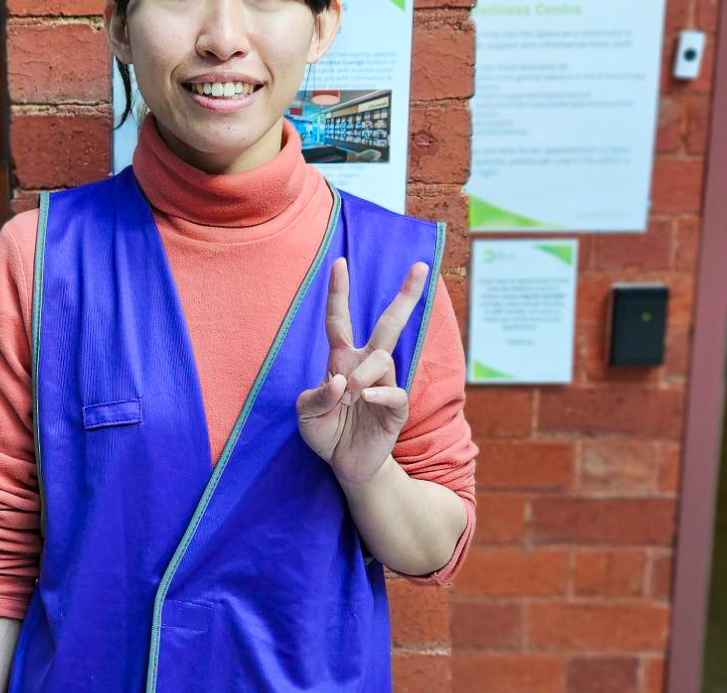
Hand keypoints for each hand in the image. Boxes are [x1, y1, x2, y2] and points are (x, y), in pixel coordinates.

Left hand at [295, 257, 427, 485]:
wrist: (346, 464)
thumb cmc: (325, 431)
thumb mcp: (305, 414)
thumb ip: (316, 396)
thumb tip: (341, 381)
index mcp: (342, 359)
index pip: (339, 319)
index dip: (339, 292)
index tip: (340, 262)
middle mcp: (366, 365)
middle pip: (389, 324)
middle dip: (406, 295)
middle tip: (420, 265)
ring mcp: (384, 385)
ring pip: (382, 360)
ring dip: (362, 377)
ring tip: (350, 398)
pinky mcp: (396, 408)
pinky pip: (394, 392)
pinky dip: (379, 393)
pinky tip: (366, 399)